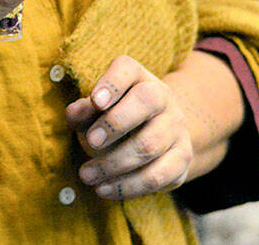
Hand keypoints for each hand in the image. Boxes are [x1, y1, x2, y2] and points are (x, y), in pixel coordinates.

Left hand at [66, 55, 193, 200]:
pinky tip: (104, 189)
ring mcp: (177, 128)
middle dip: (116, 123)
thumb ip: (83, 109)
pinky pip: (158, 176)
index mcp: (138, 77)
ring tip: (86, 175)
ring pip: (150, 145)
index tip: (95, 101)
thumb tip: (76, 112)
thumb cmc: (114, 116)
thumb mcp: (96, 109)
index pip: (127, 69)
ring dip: (114, 163)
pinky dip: (128, 186)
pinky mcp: (182, 159)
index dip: (112, 83)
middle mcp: (163, 97)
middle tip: (90, 142)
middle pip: (147, 101)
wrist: (157, 133)